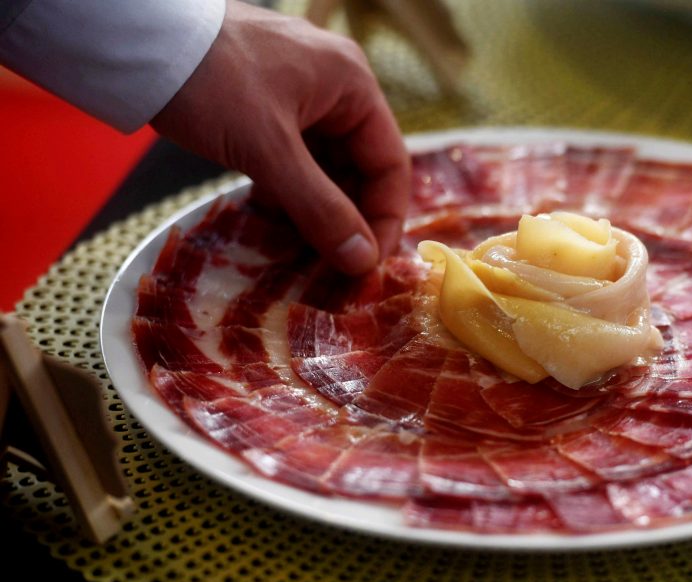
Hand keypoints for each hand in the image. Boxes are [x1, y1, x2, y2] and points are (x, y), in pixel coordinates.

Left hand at [151, 0, 409, 274]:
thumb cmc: (211, 81)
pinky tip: (271, 219)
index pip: (390, 164)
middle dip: (346, 218)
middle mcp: (334, 88)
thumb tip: (363, 262)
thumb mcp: (269, 150)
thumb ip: (320, 209)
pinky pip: (292, 159)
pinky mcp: (265, 107)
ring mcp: (298, 96)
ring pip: (323, 167)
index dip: (385, 218)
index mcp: (352, 85)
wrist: (137, 39)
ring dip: (314, 209)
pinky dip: (286, 191)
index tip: (369, 264)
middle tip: (333, 266)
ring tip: (300, 251)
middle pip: (358, 168)